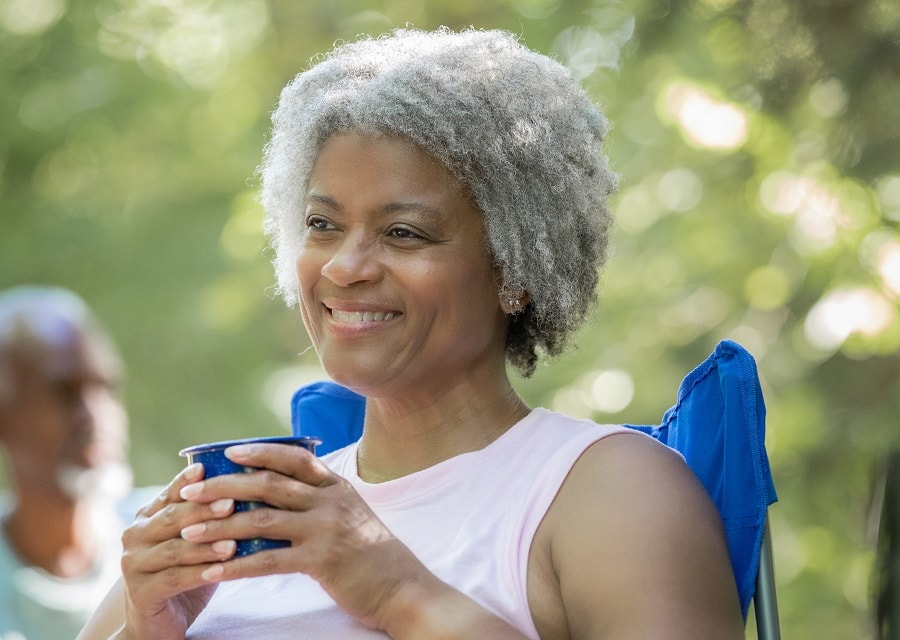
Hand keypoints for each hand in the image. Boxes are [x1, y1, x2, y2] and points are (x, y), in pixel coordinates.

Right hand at [115, 463, 236, 639]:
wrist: (158, 622)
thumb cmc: (186, 571)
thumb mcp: (198, 540)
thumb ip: (210, 516)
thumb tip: (250, 488)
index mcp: (148, 516)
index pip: (171, 493)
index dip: (188, 481)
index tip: (208, 468)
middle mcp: (135, 535)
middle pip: (172, 517)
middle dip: (203, 509)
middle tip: (231, 503)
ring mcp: (133, 565)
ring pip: (174, 549)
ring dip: (205, 545)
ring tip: (233, 543)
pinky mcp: (140, 593)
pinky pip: (173, 579)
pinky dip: (198, 574)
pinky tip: (219, 572)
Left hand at [176, 443, 432, 630]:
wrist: (405, 588)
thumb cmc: (374, 555)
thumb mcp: (353, 515)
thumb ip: (321, 500)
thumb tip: (278, 495)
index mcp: (337, 486)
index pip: (293, 458)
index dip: (259, 452)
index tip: (227, 452)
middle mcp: (330, 500)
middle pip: (268, 484)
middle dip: (224, 486)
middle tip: (189, 491)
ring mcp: (326, 529)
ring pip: (262, 520)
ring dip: (220, 526)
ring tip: (188, 531)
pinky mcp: (322, 561)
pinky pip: (269, 561)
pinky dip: (236, 567)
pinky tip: (212, 573)